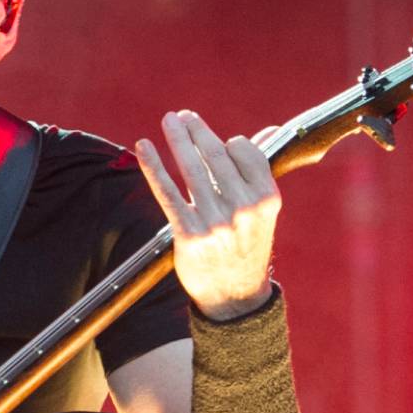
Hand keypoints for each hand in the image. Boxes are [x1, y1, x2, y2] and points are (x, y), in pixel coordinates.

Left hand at [135, 111, 285, 320]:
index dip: (230, 143)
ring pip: (192, 170)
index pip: (246, 153)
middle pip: (216, 157)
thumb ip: (259, 171)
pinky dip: (154, 167)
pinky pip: (168, 193)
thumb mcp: (262, 211)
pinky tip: (144, 148)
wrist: (234, 297)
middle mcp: (243, 209)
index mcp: (267, 199)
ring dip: (177, 140)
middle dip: (197, 131)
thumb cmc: (246, 246)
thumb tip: (269, 131)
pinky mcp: (189, 234)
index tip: (218, 141)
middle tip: (182, 116)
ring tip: (168, 121)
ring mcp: (215, 222)